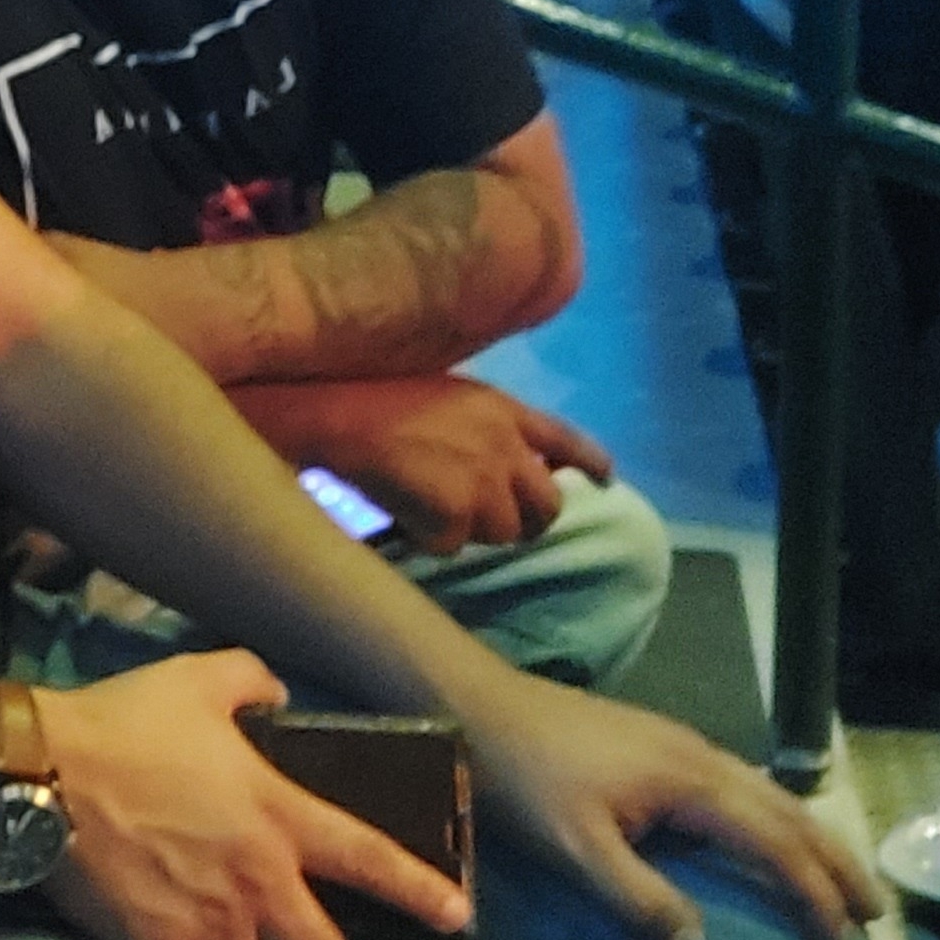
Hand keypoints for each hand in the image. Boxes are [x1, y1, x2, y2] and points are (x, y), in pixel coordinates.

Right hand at [34, 649, 475, 939]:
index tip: (460, 918)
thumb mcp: (197, 679)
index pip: (373, 862)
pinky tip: (153, 929)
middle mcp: (257, 881)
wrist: (38, 772)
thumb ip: (253, 681)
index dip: (425, 895)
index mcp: (279, 816)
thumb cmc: (122, 722)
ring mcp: (207, 923)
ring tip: (210, 929)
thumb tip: (277, 695)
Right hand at [241, 374, 610, 555]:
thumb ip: (485, 424)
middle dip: (525, 521)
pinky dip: (427, 539)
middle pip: (547, 507)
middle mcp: (506, 447)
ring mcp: (484, 483)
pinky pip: (451, 547)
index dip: (588, 464)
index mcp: (504, 411)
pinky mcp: (455, 514)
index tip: (604, 480)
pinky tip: (403, 515)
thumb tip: (506, 459)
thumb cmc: (375, 392)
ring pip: (501, 534)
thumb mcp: (448, 393)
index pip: (566, 440)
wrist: (335, 411)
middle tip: (492, 522)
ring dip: (471, 531)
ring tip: (431, 509)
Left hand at [462, 673, 881, 939]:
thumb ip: (640, 901)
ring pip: (770, 794)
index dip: (814, 897)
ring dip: (810, 837)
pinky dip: (775, 816)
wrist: (478, 704)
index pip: (776, 847)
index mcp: (694, 785)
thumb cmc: (524, 779)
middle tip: (877, 913)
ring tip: (838, 878)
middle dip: (837, 864)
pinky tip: (764, 832)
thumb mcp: (576, 849)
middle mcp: (703, 757)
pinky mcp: (659, 741)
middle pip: (790, 814)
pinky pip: (743, 784)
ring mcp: (682, 743)